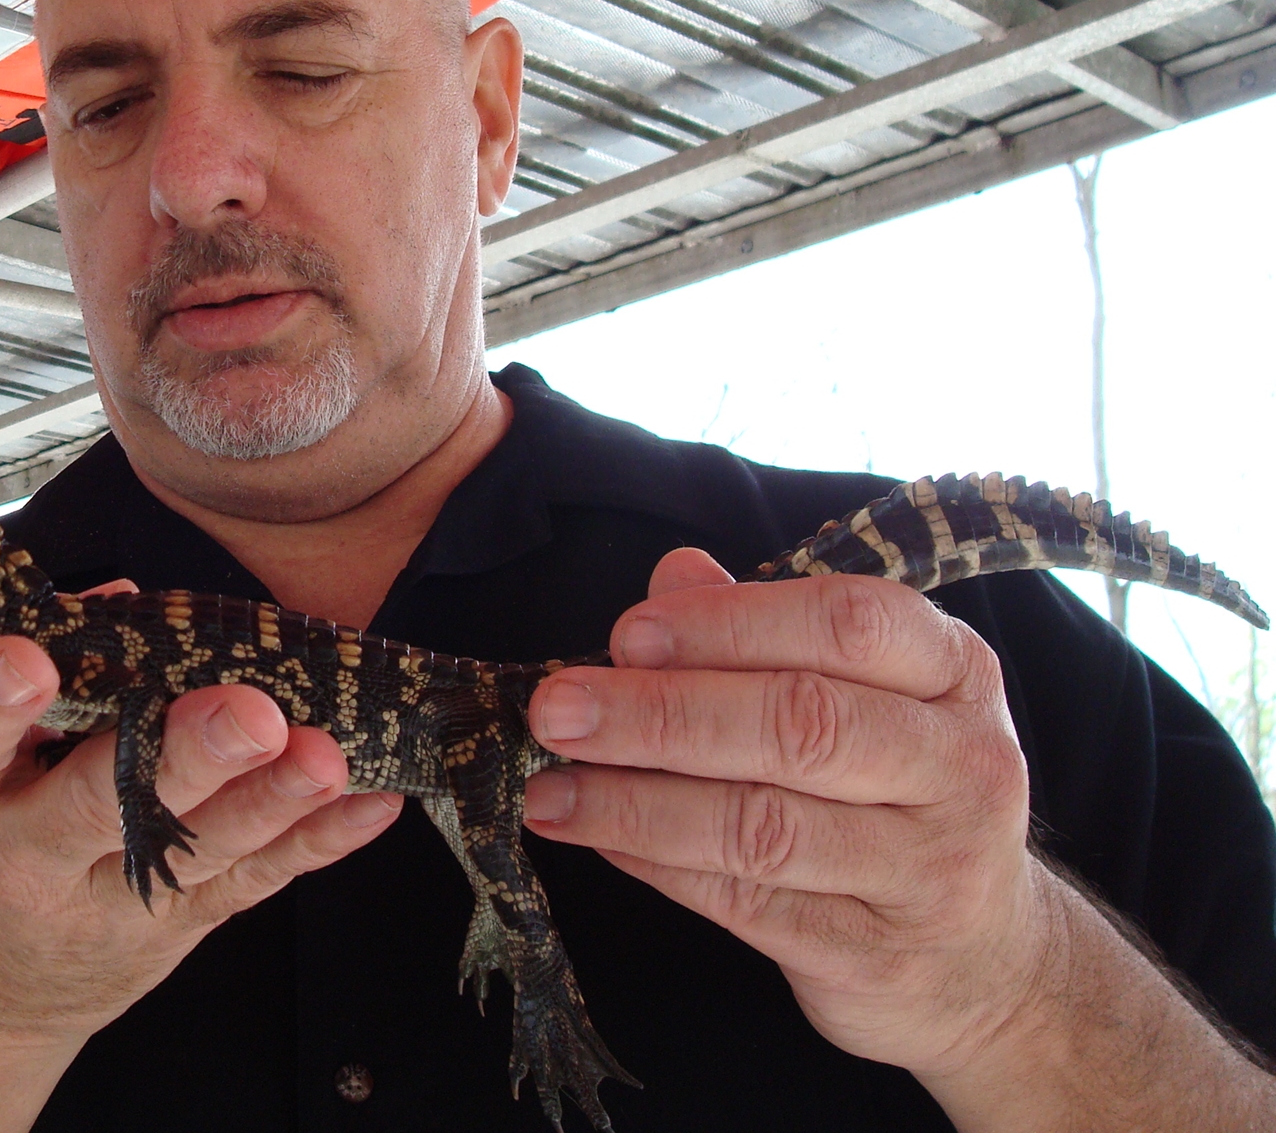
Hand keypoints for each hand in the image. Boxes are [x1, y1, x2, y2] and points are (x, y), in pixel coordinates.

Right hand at [0, 587, 402, 1132]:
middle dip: (183, 755)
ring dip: (269, 800)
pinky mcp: (177, 923)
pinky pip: (254, 880)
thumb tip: (109, 601)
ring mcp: (110, 895)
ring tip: (322, 757)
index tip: (28, 662)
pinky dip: (316, 843)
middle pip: (102, 802)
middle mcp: (27, 852)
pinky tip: (369, 805)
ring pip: (198, 847)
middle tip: (246, 715)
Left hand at [521, 549, 1042, 1079]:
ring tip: (550, 786)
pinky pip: (745, 900)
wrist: (984, 961)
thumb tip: (674, 572)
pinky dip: (656, 862)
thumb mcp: (862, 693)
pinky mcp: (875, 954)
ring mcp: (929, 870)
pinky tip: (594, 833)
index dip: (729, 623)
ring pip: (764, 825)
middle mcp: (960, 766)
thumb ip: (767, 629)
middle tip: (558, 709)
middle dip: (661, 713)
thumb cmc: (897, 790)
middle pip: (800, 724)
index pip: (848, 623)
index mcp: (954, 672)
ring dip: (637, 801)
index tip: (627, 633)